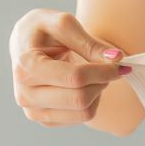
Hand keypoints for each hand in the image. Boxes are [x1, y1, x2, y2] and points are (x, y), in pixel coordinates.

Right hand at [9, 8, 131, 127]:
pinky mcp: (45, 121)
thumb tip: (117, 58)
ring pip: (84, 113)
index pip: (75, 78)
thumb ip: (90, 42)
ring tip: (93, 74)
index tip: (119, 63)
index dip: (104, 71)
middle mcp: (25, 94)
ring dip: (98, 92)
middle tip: (107, 67)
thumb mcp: (63, 24)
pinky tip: (83, 86)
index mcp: (26, 66)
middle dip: (102, 82)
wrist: (25, 45)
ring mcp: (33, 111)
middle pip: (81, 99)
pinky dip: (91, 102)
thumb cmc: (44, 31)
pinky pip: (81, 118)